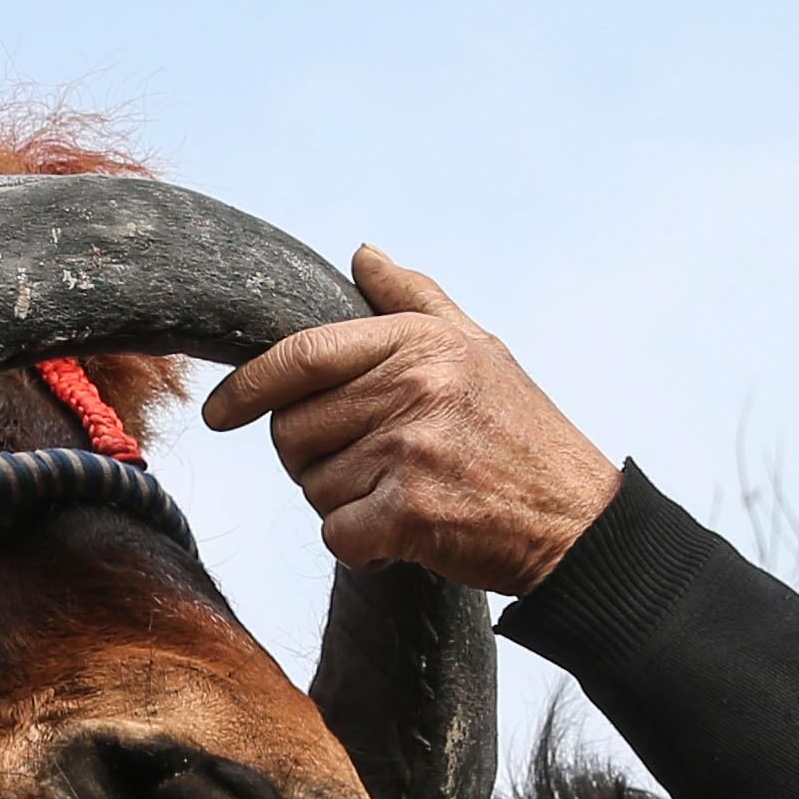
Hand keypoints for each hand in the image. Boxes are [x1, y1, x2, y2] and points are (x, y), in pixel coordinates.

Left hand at [199, 247, 622, 596]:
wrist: (578, 521)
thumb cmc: (522, 433)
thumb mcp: (478, 347)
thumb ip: (413, 299)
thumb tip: (363, 253)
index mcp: (417, 342)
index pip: (300, 355)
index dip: (247, 386)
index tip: (220, 412)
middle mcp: (410, 389)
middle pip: (293, 431)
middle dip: (314, 457)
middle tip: (372, 466)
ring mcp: (409, 451)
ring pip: (313, 488)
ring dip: (345, 503)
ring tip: (404, 493)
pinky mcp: (410, 514)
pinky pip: (337, 534)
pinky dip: (361, 545)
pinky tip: (405, 532)